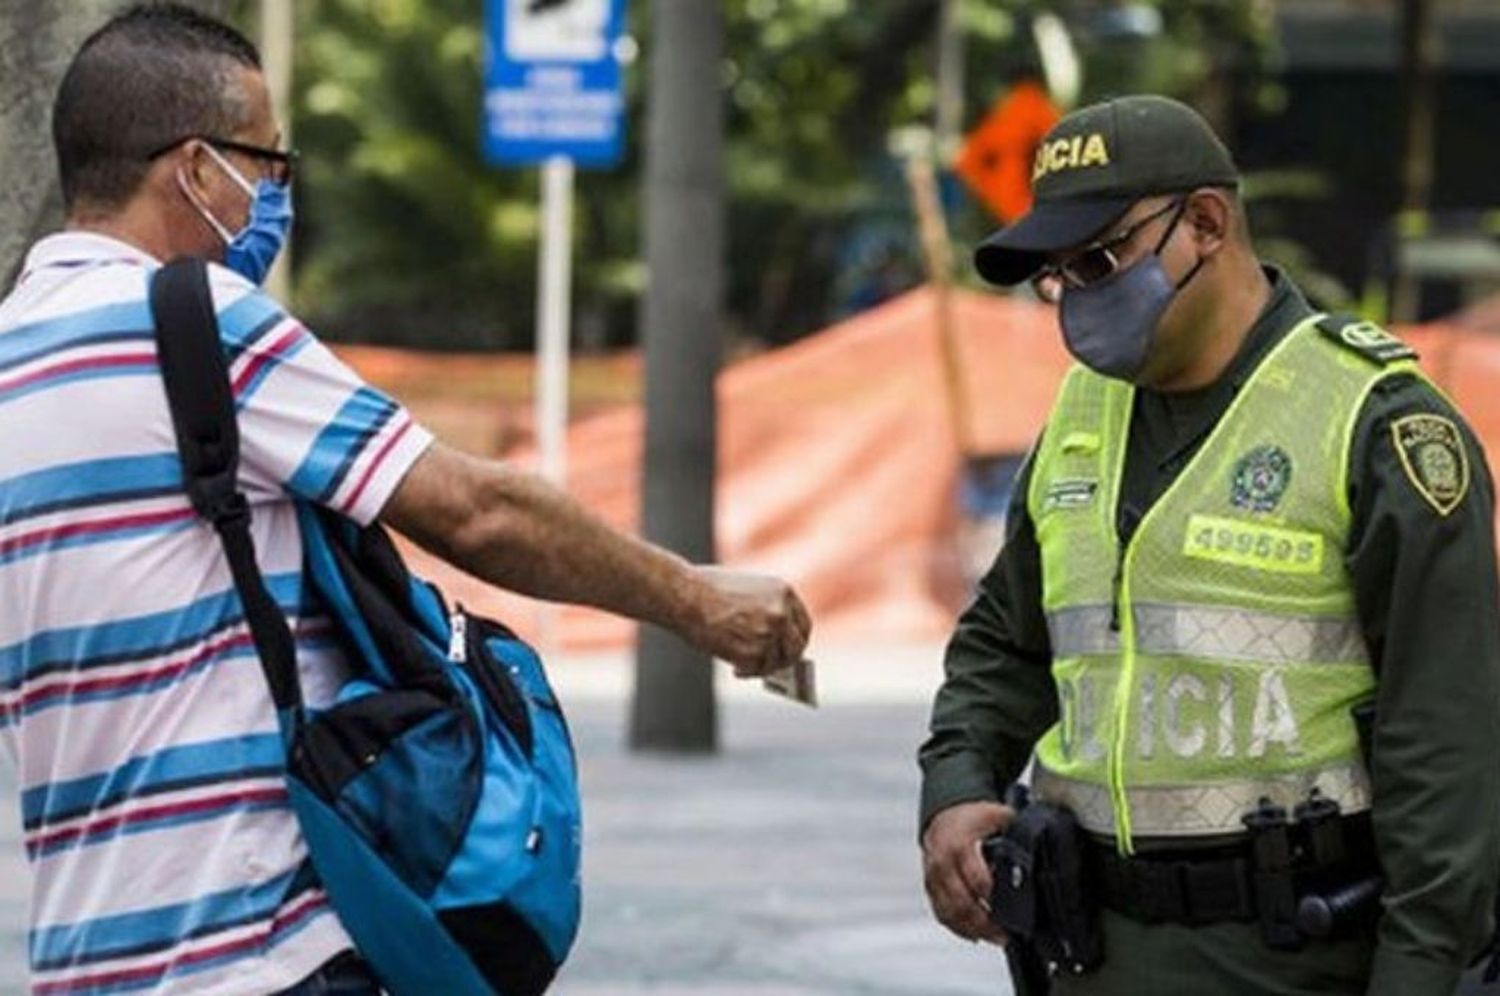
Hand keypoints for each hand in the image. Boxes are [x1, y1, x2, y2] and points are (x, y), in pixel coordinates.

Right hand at [684, 566, 810, 676]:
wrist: (684, 595)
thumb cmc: (707, 588)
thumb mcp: (748, 588)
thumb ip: (767, 609)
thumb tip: (775, 641)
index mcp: (784, 592)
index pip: (803, 625)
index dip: (796, 640)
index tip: (789, 650)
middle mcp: (782, 613)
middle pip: (796, 647)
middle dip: (786, 659)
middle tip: (775, 666)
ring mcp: (769, 633)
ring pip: (777, 661)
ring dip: (764, 667)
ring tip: (746, 666)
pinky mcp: (753, 652)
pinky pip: (757, 670)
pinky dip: (748, 672)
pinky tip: (735, 669)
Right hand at [922, 800, 1013, 944]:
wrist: (942, 815)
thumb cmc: (971, 817)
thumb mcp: (996, 816)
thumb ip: (1015, 830)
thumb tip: (1041, 843)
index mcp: (959, 845)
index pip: (977, 878)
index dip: (994, 897)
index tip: (1013, 911)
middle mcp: (942, 863)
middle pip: (962, 902)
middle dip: (985, 922)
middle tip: (1005, 935)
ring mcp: (933, 877)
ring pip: (950, 912)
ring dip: (973, 929)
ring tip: (996, 938)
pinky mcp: (930, 888)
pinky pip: (941, 913)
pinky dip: (958, 928)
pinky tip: (975, 935)